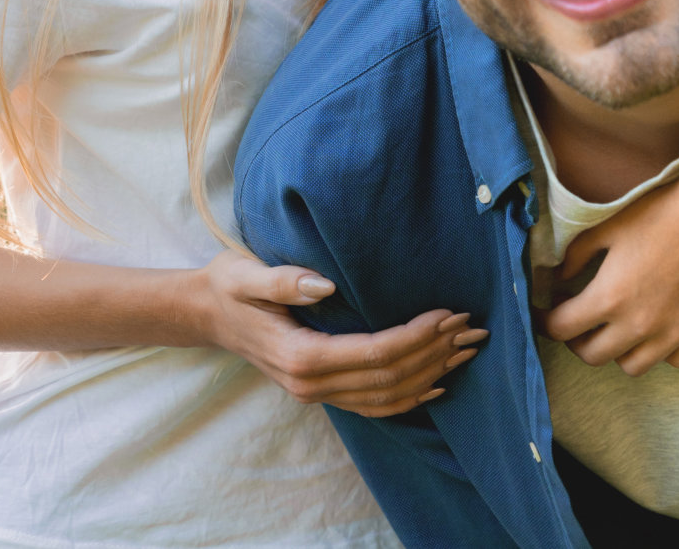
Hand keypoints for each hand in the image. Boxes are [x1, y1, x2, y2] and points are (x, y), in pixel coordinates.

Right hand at [197, 250, 486, 416]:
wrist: (205, 313)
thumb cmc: (229, 285)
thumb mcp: (247, 274)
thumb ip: (285, 281)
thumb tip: (324, 284)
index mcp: (300, 356)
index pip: (375, 353)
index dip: (417, 336)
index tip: (449, 313)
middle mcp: (311, 384)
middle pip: (389, 377)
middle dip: (435, 354)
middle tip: (473, 328)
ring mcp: (315, 393)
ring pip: (387, 396)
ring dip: (431, 375)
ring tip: (466, 351)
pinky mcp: (320, 391)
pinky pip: (373, 404)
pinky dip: (409, 397)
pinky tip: (435, 384)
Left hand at [533, 176, 678, 376]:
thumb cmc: (659, 214)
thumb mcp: (607, 227)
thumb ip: (576, 254)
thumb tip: (559, 275)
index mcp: (609, 298)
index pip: (562, 329)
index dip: (545, 322)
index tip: (544, 314)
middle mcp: (639, 326)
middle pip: (592, 355)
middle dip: (576, 340)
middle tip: (578, 320)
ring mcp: (673, 336)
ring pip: (632, 366)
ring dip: (617, 350)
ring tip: (617, 327)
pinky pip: (673, 361)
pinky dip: (660, 350)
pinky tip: (657, 328)